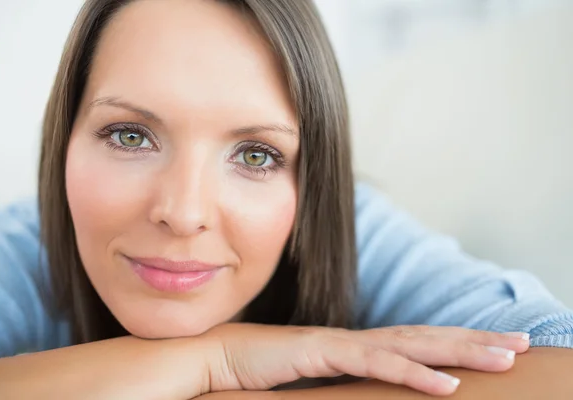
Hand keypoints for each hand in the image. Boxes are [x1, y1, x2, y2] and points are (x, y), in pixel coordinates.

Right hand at [200, 323, 528, 395]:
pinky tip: (448, 386)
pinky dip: (415, 374)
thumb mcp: (312, 379)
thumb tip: (368, 389)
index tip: (493, 347)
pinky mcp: (325, 352)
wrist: (218, 356)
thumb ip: (340, 379)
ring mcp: (342, 343)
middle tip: (522, 343)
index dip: (456, 342)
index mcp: (356, 345)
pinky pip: (377, 364)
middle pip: (427, 336)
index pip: (416, 341)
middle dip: (476, 340)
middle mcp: (356, 339)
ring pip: (413, 344)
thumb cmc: (261, 369)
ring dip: (461, 351)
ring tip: (505, 357)